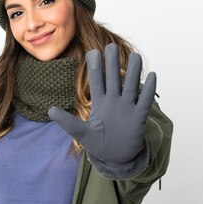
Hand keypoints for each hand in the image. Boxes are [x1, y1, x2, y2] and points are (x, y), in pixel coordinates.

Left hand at [48, 42, 155, 164]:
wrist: (116, 157)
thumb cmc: (98, 143)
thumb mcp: (81, 133)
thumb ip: (67, 122)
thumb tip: (50, 111)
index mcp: (100, 103)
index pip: (97, 82)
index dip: (95, 68)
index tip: (93, 52)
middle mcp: (114, 101)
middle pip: (114, 79)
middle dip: (112, 64)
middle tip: (111, 46)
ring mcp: (127, 108)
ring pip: (131, 86)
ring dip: (133, 73)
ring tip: (134, 56)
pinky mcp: (139, 117)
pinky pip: (144, 101)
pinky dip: (148, 90)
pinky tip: (152, 75)